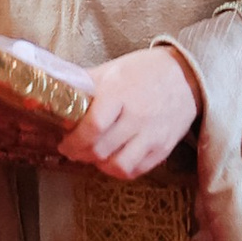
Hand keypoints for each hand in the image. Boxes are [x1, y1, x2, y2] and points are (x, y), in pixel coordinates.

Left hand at [61, 46, 199, 180]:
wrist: (187, 76)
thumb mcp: (112, 70)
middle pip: (100, 150)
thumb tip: (55, 92)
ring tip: (95, 155)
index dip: (73, 140)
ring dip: (100, 165)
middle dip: (80, 153)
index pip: (92, 126)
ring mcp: (152, 135)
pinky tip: (114, 158)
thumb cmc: (145, 71)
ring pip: (118, 166)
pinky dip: (120, 169)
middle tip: (74, 149)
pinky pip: (136, 171)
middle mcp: (137, 117)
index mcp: (119, 93)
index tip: (64, 141)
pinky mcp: (163, 148)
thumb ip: (85, 84)